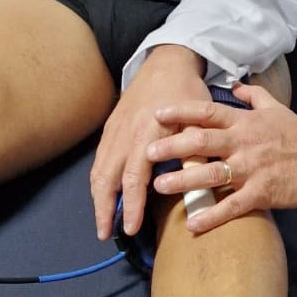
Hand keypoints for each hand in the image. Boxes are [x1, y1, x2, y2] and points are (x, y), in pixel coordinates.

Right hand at [90, 45, 209, 239]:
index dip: (131, 206)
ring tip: (102, 220)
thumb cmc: (186, 91)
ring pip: (99, 169)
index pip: (134, 178)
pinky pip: (99, 157)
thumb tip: (198, 189)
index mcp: (147, 134)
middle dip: (104, 209)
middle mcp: (126, 135)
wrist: (166, 62)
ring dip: (98, 196)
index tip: (130, 230)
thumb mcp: (197, 121)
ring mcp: (115, 130)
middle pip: (107, 178)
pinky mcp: (111, 126)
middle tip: (104, 234)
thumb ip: (194, 155)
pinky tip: (102, 191)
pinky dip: (98, 178)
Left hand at [145, 83, 296, 232]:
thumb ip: (252, 95)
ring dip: (183, 180)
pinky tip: (191, 225)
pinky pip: (231, 207)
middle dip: (172, 146)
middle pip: (202, 142)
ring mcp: (251, 169)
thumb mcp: (276, 107)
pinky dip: (210, 217)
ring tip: (159, 185)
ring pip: (211, 175)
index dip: (182, 111)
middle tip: (147, 152)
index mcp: (245, 121)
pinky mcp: (260, 194)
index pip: (208, 112)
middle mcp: (244, 143)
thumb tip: (233, 84)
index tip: (158, 113)